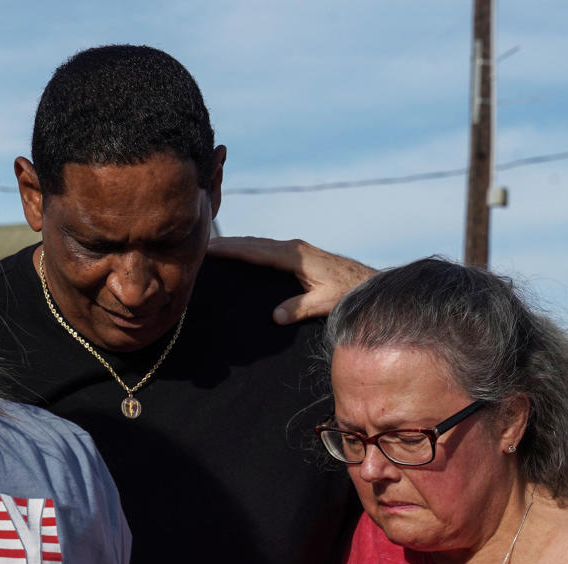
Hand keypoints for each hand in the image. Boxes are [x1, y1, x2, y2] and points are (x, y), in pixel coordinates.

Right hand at [205, 236, 375, 324]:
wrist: (367, 282)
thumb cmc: (348, 292)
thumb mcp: (324, 303)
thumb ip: (299, 308)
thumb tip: (274, 317)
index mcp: (294, 256)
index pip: (255, 251)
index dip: (231, 249)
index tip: (209, 248)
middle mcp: (293, 248)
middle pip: (252, 242)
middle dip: (226, 243)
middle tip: (200, 245)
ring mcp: (295, 248)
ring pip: (258, 243)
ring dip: (236, 243)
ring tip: (213, 246)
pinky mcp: (298, 253)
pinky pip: (266, 247)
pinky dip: (248, 247)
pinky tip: (240, 251)